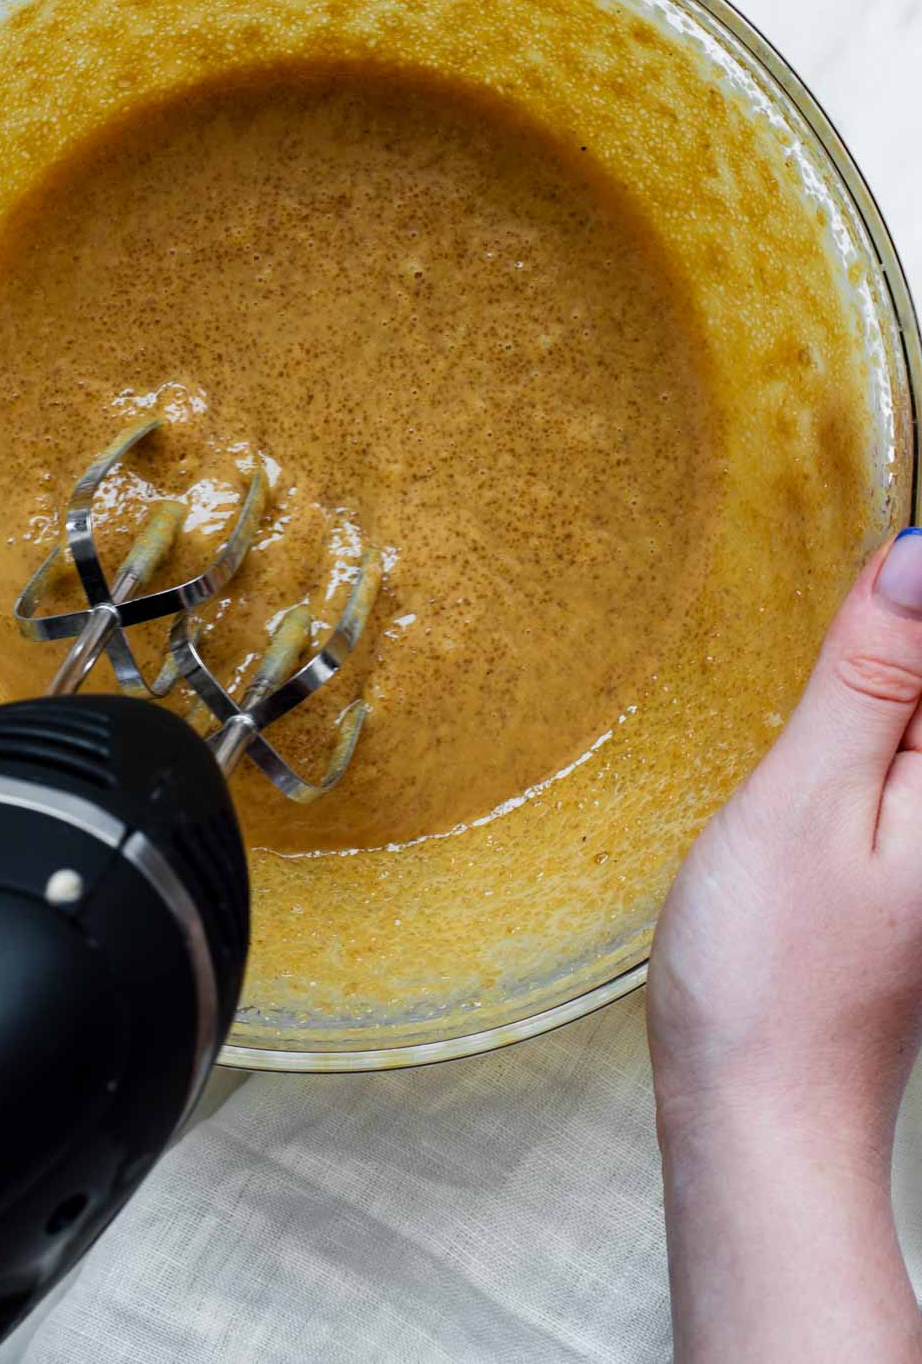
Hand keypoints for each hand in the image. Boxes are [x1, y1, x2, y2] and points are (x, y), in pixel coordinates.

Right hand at [648, 529, 921, 1361]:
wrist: (761, 1113)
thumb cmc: (769, 972)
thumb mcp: (804, 796)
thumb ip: (869, 674)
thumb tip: (919, 554)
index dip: (908, 592)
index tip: (858, 610)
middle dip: (893, 631)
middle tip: (821, 722)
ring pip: (921, 711)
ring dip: (883, 672)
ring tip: (825, 720)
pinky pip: (912, 744)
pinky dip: (875, 715)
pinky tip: (830, 733)